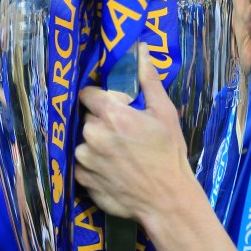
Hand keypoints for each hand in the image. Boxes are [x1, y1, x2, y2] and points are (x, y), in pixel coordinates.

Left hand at [75, 44, 191, 226]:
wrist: (167, 199)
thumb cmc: (169, 154)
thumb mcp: (165, 114)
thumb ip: (148, 81)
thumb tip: (142, 51)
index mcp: (111, 115)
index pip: (88, 94)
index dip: (102, 98)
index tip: (116, 107)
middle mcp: (92, 135)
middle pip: (88, 118)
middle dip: (103, 122)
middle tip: (126, 135)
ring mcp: (85, 159)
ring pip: (85, 141)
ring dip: (98, 144)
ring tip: (122, 155)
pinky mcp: (82, 179)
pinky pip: (83, 163)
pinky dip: (95, 164)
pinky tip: (115, 170)